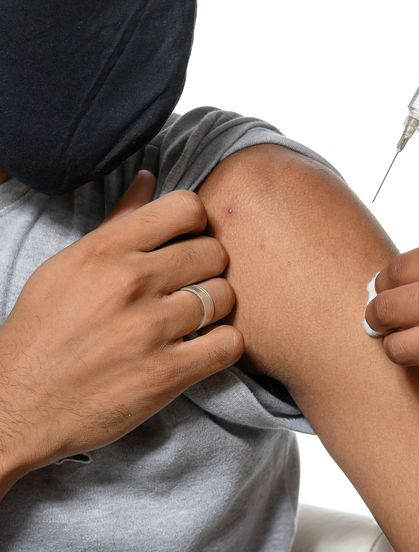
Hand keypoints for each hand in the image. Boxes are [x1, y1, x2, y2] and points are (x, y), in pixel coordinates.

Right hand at [0, 171, 242, 484]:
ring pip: (224, 296)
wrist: (15, 408)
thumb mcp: (68, 266)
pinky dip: (224, 345)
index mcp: (105, 250)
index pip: (185, 207)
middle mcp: (130, 282)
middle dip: (210, 266)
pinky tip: (205, 347)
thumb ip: (118, 222)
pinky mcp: (165, 375)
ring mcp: (149, 329)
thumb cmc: (41, 333)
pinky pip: (228, 343)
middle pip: (212, 251)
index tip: (188, 239)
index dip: (196, 221)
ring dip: (217, 307)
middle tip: (195, 282)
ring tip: (198, 318)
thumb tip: (150, 179)